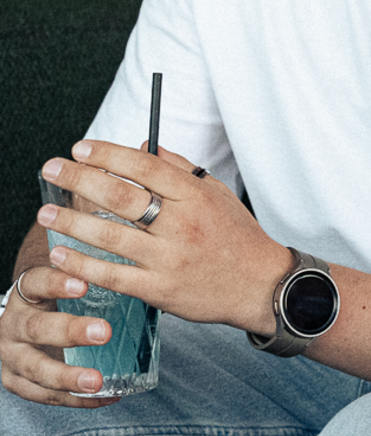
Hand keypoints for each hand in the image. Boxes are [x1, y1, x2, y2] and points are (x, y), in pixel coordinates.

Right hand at [0, 264, 123, 406]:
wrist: (30, 320)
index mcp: (27, 292)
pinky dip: (73, 398)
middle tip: (104, 332)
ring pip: (34, 368)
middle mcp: (13, 323)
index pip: (37, 282)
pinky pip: (42, 395)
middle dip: (70, 332)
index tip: (85, 284)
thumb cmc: (62, 298)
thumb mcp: (71, 281)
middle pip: (36, 328)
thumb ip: (100, 274)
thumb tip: (152, 269)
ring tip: (97, 381)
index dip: (58, 283)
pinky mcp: (15, 380)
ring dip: (67, 377)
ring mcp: (11, 355)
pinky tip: (101, 398)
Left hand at [36, 140, 288, 335]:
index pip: (145, 166)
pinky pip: (112, 275)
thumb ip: (181, 170)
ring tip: (45, 212)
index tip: (80, 147)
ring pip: (110, 235)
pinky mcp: (159, 289)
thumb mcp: (218, 195)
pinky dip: (82, 264)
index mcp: (196, 197)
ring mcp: (169, 258)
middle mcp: (182, 224)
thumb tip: (144, 146)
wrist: (260, 285)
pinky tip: (60, 253)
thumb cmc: (238, 237)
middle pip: (121, 196)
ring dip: (71, 222)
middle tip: (51, 168)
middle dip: (79, 179)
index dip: (109, 154)